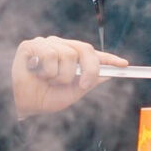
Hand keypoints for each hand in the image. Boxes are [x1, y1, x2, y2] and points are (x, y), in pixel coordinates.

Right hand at [12, 36, 128, 117]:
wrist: (26, 106)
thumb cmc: (47, 98)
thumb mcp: (74, 91)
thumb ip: (90, 80)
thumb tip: (109, 74)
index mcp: (71, 55)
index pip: (92, 53)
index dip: (109, 58)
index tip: (124, 65)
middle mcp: (60, 46)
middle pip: (85, 49)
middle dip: (88, 70)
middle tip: (82, 85)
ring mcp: (46, 44)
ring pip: (67, 54)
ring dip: (60, 75)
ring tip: (49, 81)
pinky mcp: (31, 45)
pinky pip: (49, 55)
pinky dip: (46, 71)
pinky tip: (37, 74)